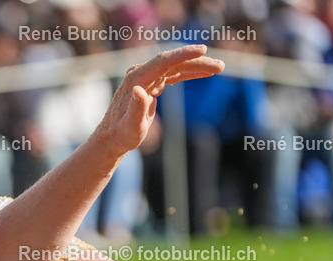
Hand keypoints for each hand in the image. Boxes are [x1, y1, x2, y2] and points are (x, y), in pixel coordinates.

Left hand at [95, 44, 224, 156]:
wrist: (112, 138)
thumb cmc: (122, 135)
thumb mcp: (131, 126)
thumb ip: (136, 109)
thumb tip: (139, 91)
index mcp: (136, 80)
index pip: (163, 62)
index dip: (183, 55)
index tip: (202, 50)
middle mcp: (140, 74)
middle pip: (173, 63)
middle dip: (196, 62)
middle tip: (220, 66)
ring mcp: (145, 78)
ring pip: (175, 68)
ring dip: (196, 67)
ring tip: (218, 68)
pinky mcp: (150, 84)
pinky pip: (172, 75)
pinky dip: (188, 73)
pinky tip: (203, 73)